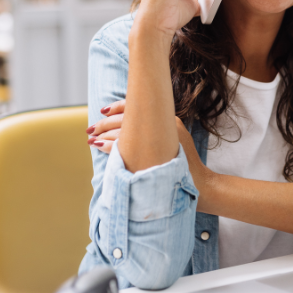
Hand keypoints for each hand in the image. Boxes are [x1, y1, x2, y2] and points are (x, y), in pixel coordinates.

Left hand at [89, 100, 215, 194]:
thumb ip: (156, 133)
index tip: (102, 111)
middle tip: (91, 128)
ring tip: (91, 139)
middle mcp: (165, 124)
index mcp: (169, 119)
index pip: (138, 106)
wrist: (201, 185)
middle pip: (126, 118)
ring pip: (123, 131)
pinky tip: (99, 147)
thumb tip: (132, 129)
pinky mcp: (153, 153)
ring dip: (103, 135)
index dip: (116, 107)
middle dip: (105, 123)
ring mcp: (160, 138)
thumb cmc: (185, 167)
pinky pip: (124, 145)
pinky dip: (108, 146)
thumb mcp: (174, 142)